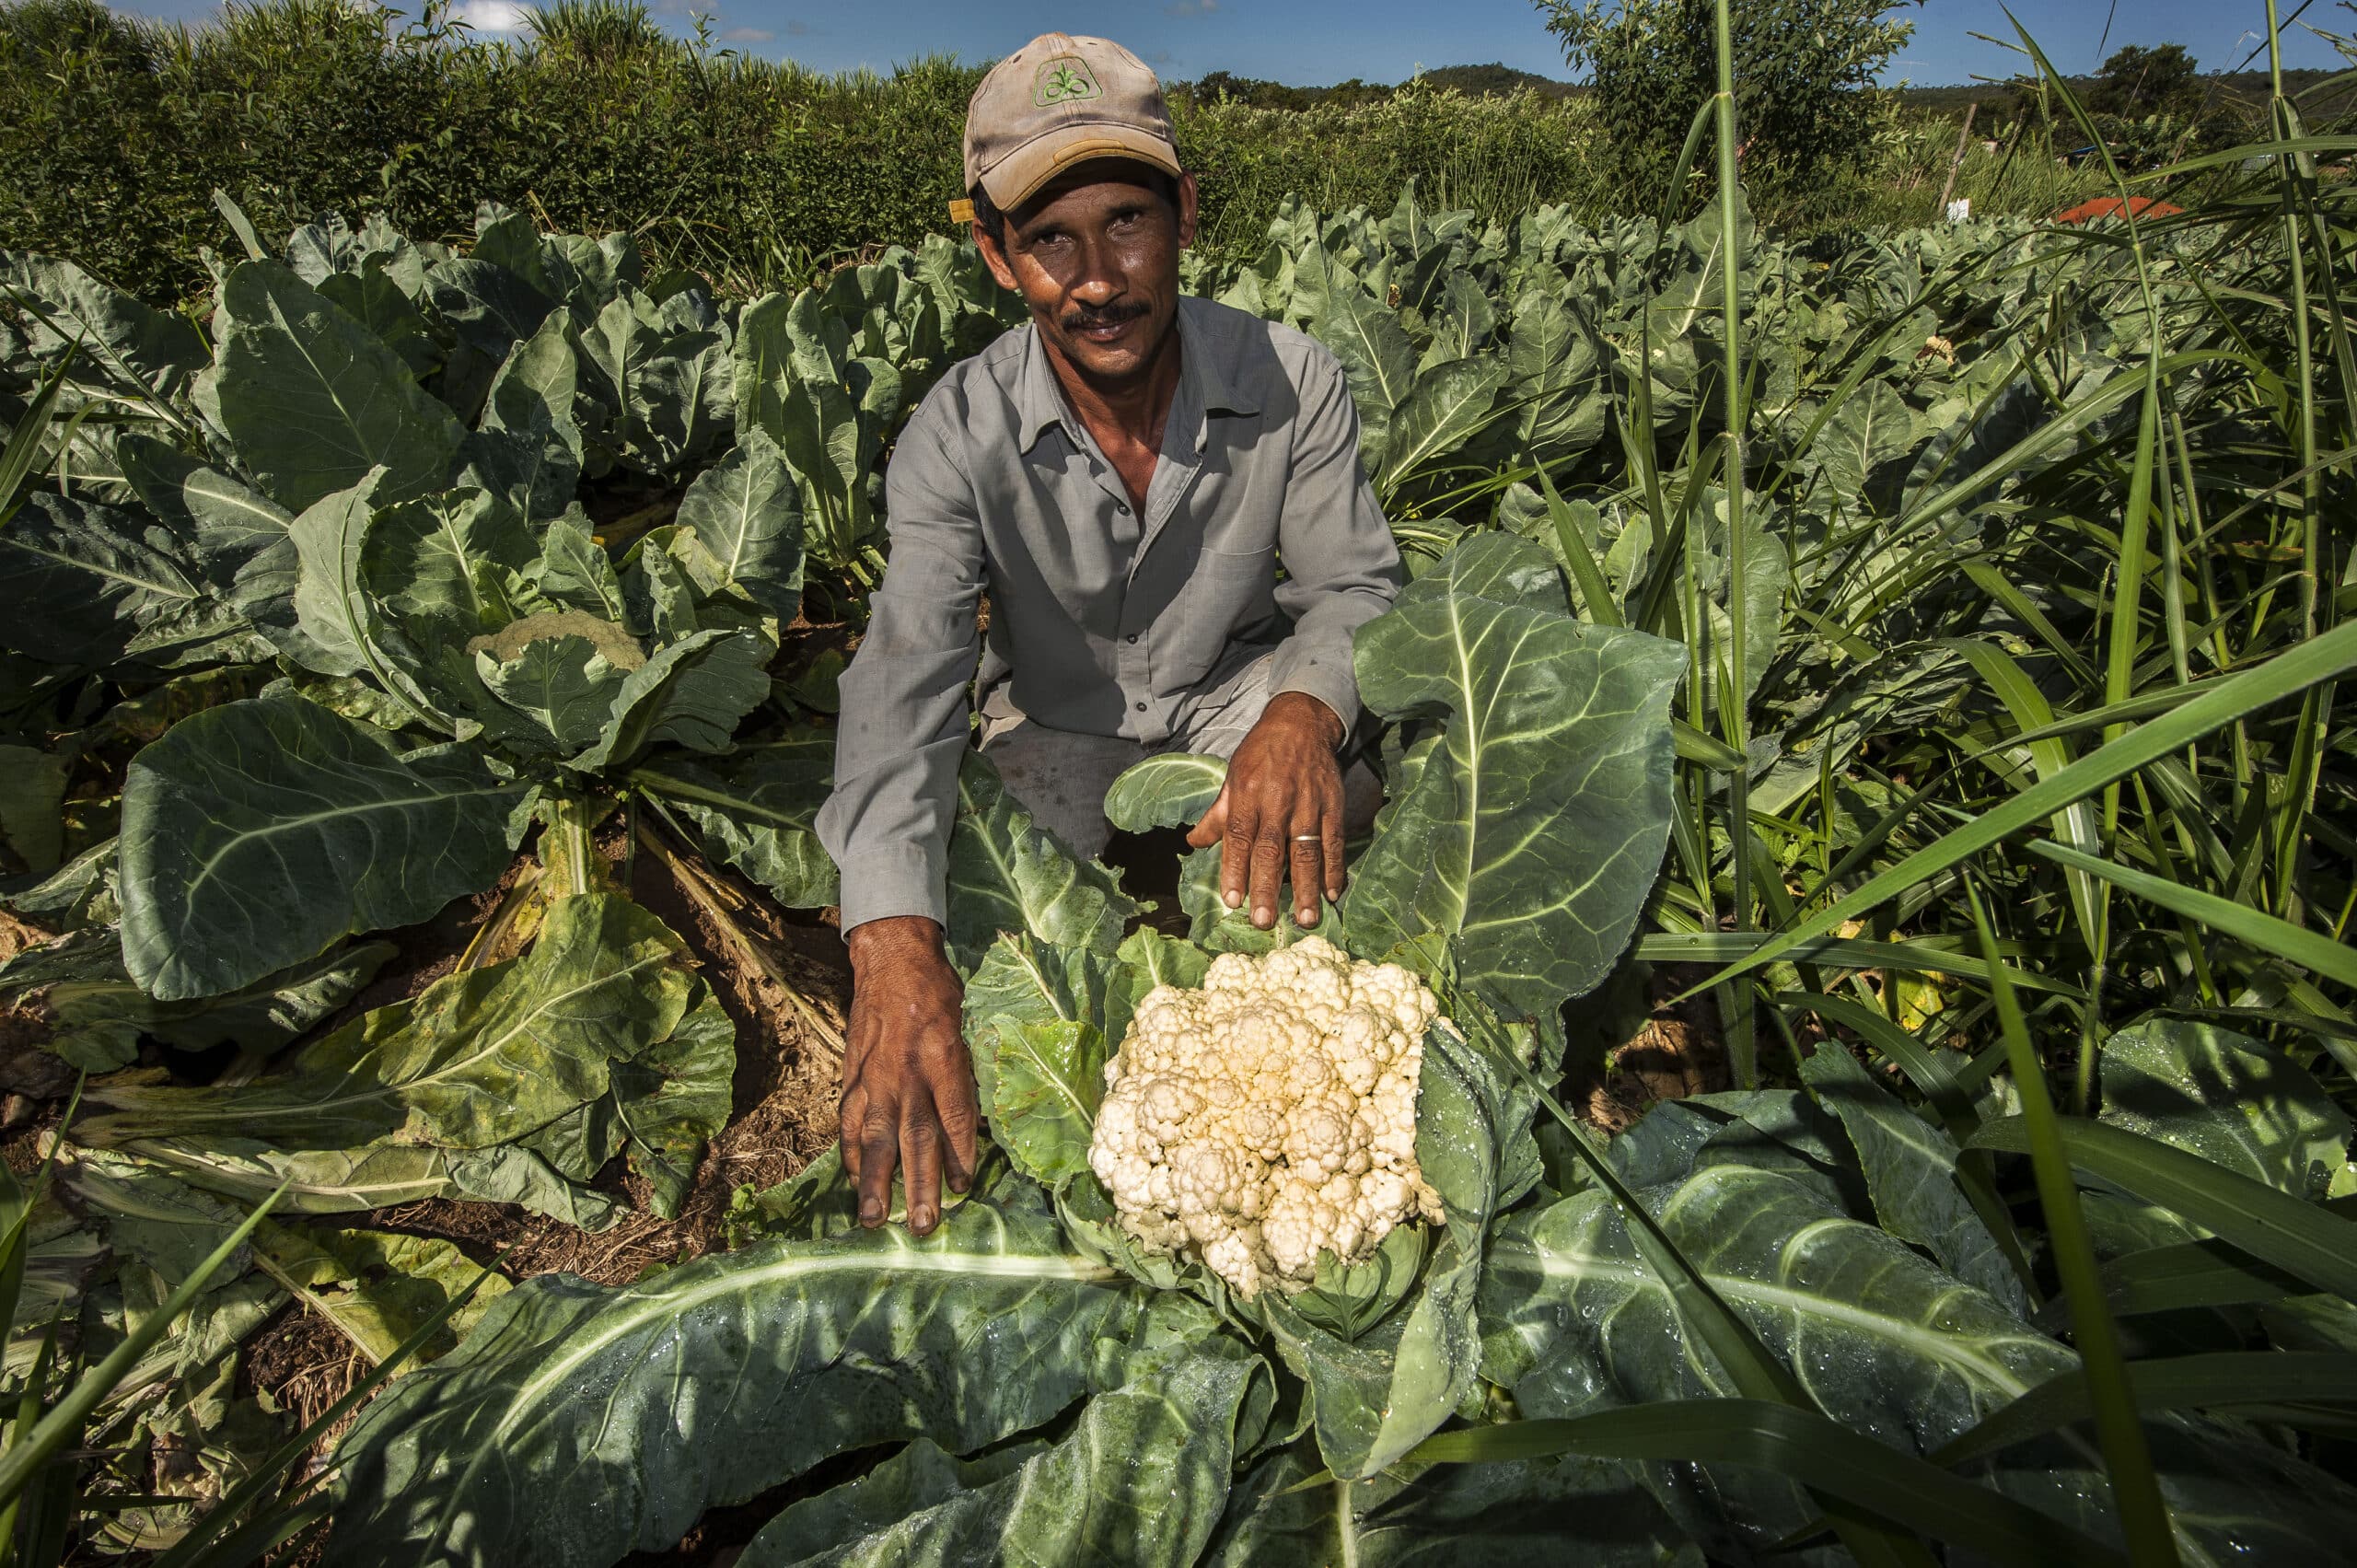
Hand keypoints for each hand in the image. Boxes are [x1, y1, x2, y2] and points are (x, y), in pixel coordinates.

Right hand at [840, 915, 977, 1234]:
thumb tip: (966, 1132)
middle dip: (918, 1185)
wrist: (891, 961)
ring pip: (874, 1138)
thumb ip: (962, 1080)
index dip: (959, 1154)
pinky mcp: (852, 1076)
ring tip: (873, 1218)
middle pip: (914, 1138)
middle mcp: (907, 1073)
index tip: (962, 1186)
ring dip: (873, 1181)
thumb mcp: (962, 1030)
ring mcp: (874, 1077)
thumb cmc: (936, 996)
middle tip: (922, 1225)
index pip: (955, 1116)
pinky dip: (849, 1151)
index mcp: (943, 1058)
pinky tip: (852, 1177)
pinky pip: (848, 1121)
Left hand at [1186, 691, 1347, 929]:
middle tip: (1264, 921)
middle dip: (1267, 888)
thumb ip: (1217, 815)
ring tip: (1306, 919)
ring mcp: (1308, 804)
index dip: (1235, 870)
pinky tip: (1333, 894)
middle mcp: (1277, 801)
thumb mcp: (1233, 777)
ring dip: (1307, 888)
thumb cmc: (1261, 753)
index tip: (1232, 901)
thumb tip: (1193, 842)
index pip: (1238, 838)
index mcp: (1248, 795)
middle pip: (1271, 850)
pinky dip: (1334, 868)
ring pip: (1306, 851)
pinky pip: (1334, 841)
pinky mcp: (1333, 805)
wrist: (1301, 723)